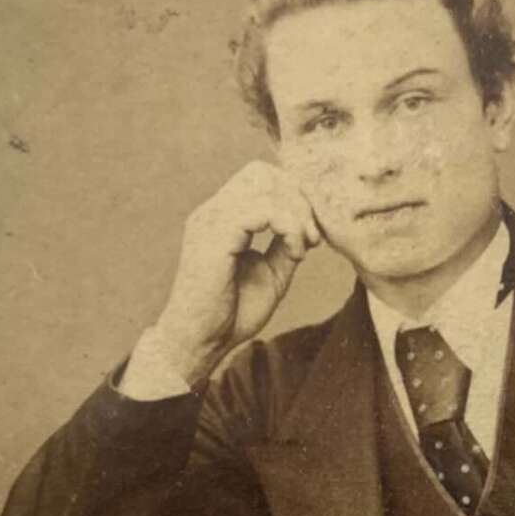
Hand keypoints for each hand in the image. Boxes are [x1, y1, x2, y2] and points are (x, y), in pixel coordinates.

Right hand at [151, 161, 320, 381]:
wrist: (203, 342)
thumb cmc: (232, 313)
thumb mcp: (272, 273)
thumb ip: (285, 245)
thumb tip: (306, 226)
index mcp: (222, 217)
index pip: (260, 177)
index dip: (293, 196)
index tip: (311, 233)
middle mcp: (213, 212)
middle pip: (262, 173)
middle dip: (297, 200)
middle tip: (312, 237)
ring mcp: (211, 221)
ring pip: (265, 187)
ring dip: (296, 214)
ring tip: (304, 247)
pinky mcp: (214, 237)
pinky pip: (261, 210)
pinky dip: (288, 227)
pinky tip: (295, 253)